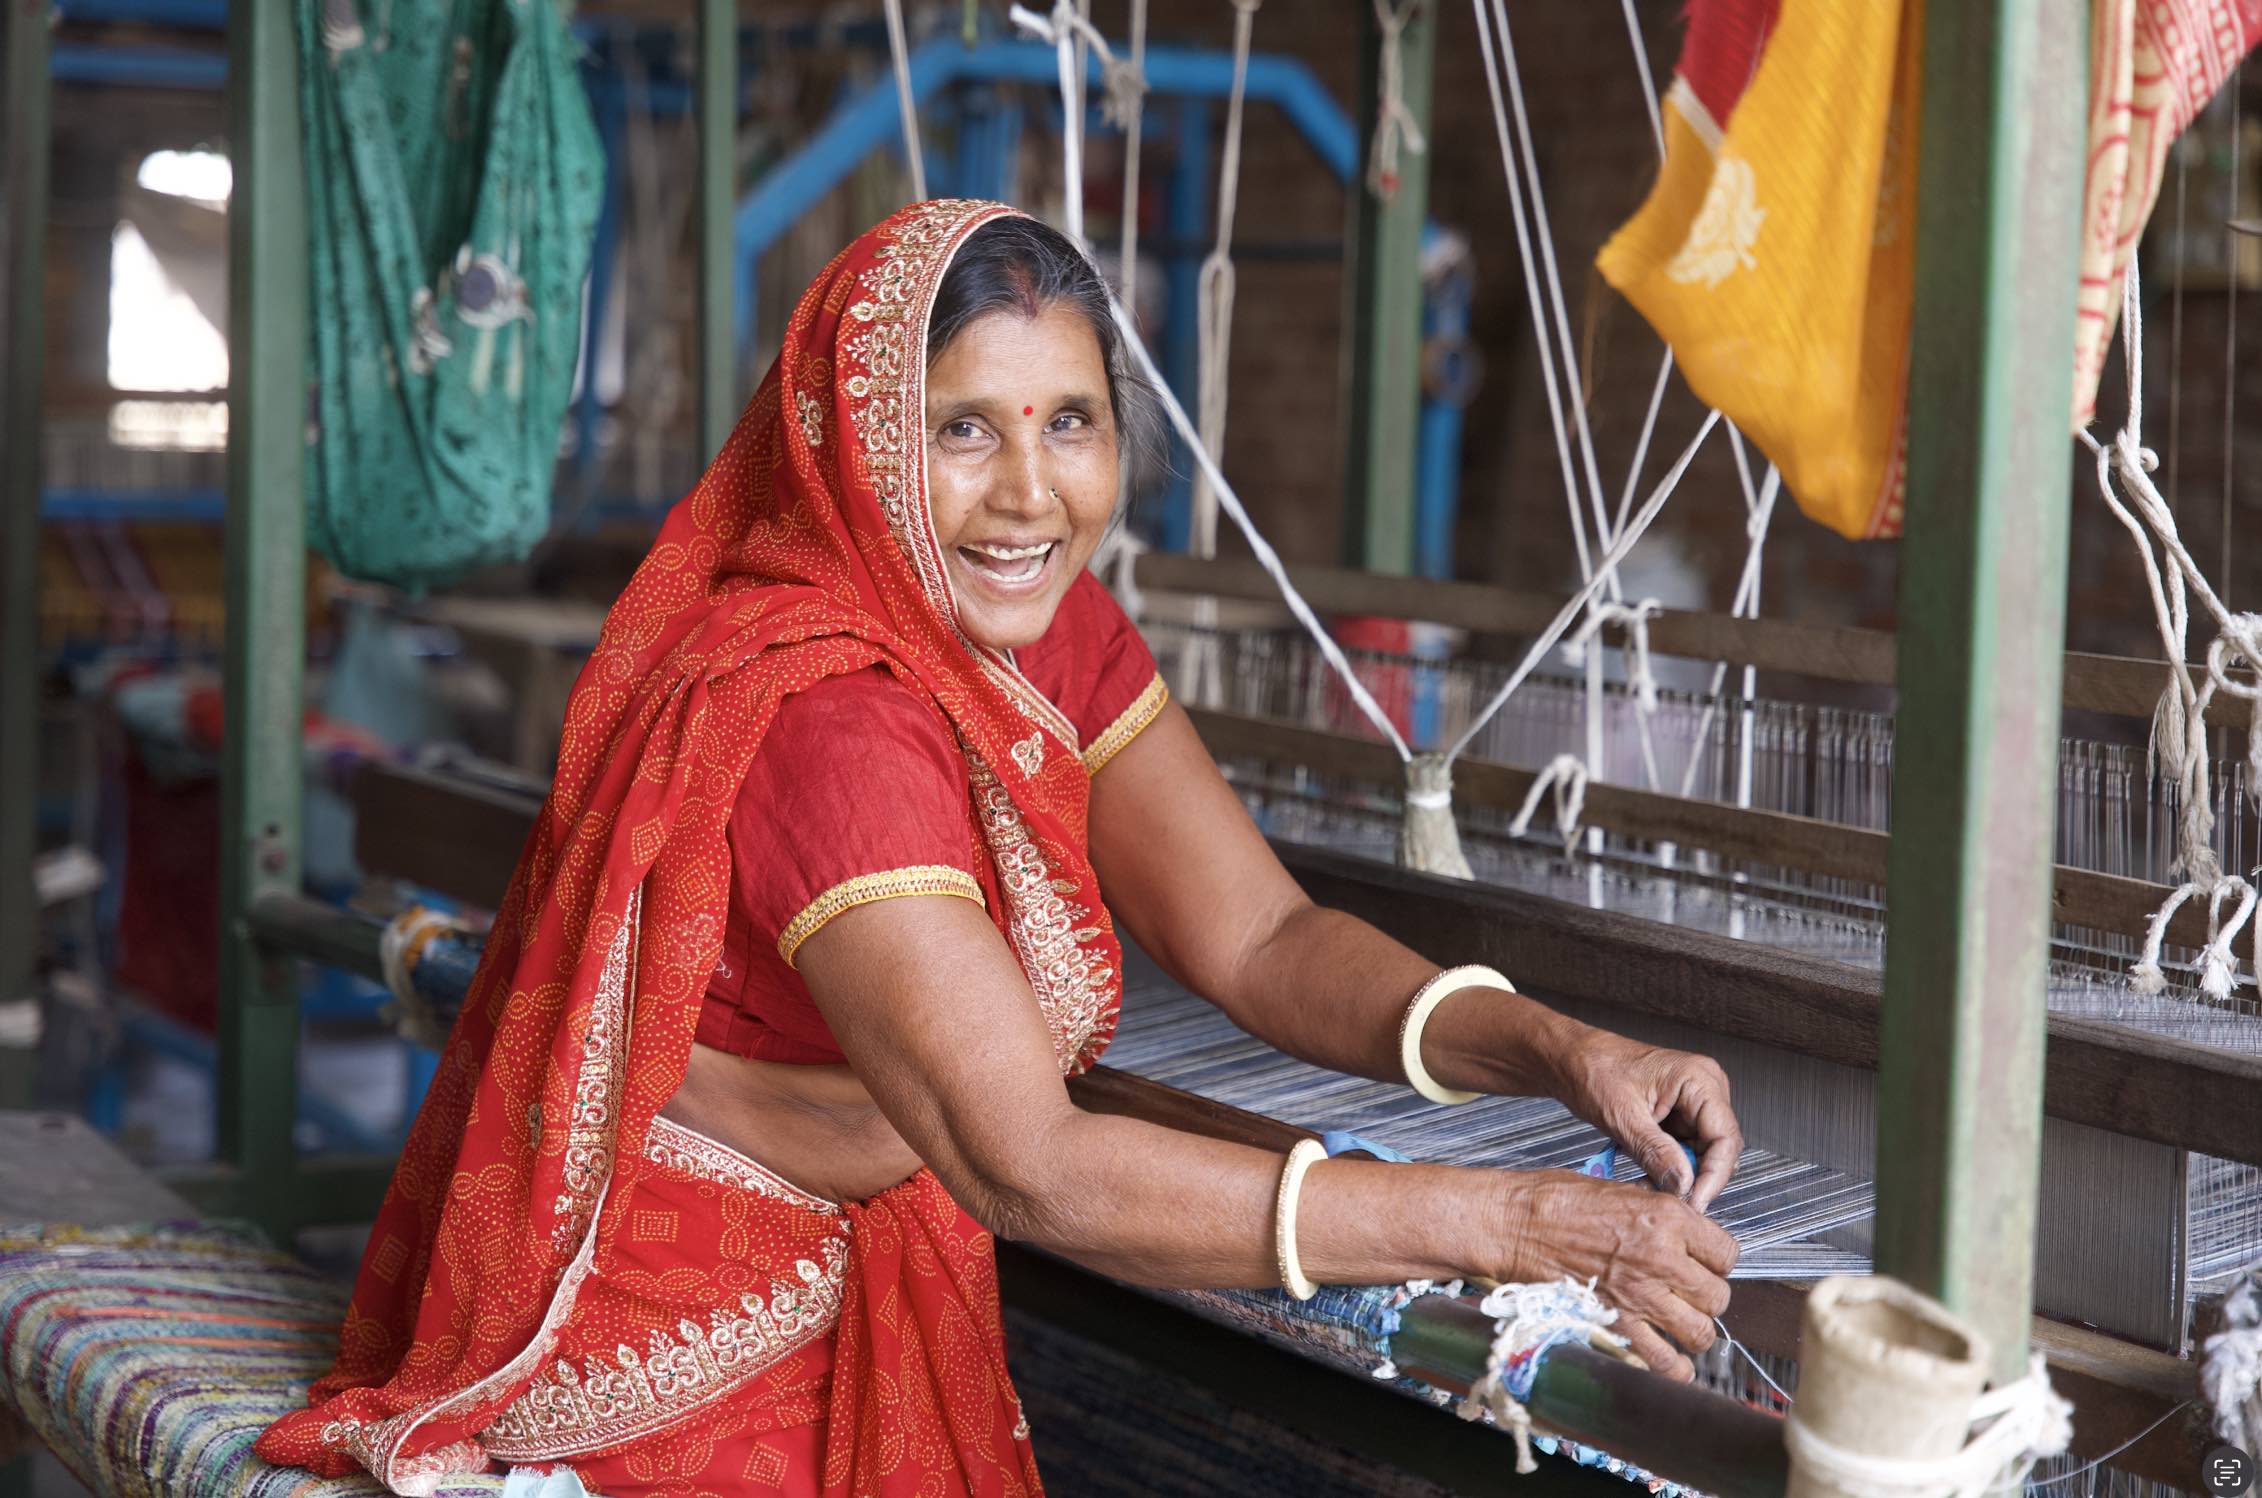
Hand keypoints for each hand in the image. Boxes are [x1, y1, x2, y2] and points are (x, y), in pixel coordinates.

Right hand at [1493, 1169, 1738, 1381]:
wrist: (1513, 1224)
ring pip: (1700, 1333)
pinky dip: (1673, 1368)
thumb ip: (1659, 1214)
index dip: (1716, 1261)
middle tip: (1687, 1295)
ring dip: (1692, 1332)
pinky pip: (1666, 1362)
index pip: (1727, 1254)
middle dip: (1706, 1298)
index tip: (1703, 1264)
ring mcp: (1641, 1296)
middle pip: (1718, 1297)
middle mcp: (1662, 1258)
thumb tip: (1685, 1233)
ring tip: (1678, 1326)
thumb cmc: (1554, 1201)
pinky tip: (1669, 1359)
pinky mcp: (1617, 1324)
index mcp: (1667, 1218)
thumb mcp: (1619, 1190)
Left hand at [1553, 1031, 1741, 1210]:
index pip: (1725, 1138)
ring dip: (1678, 1175)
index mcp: (1699, 1079)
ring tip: (1648, 1185)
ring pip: (1700, 1153)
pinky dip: (1667, 1166)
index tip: (1695, 1202)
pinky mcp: (1678, 1115)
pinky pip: (1683, 1149)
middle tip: (1669, 1199)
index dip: (1714, 1176)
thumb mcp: (1622, 1116)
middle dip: (1693, 1178)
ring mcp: (1691, 1102)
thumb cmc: (1591, 1069)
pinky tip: (1646, 1174)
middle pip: (1717, 1148)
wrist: (1569, 1059)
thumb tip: (1683, 1184)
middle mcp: (1703, 1088)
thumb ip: (1655, 1152)